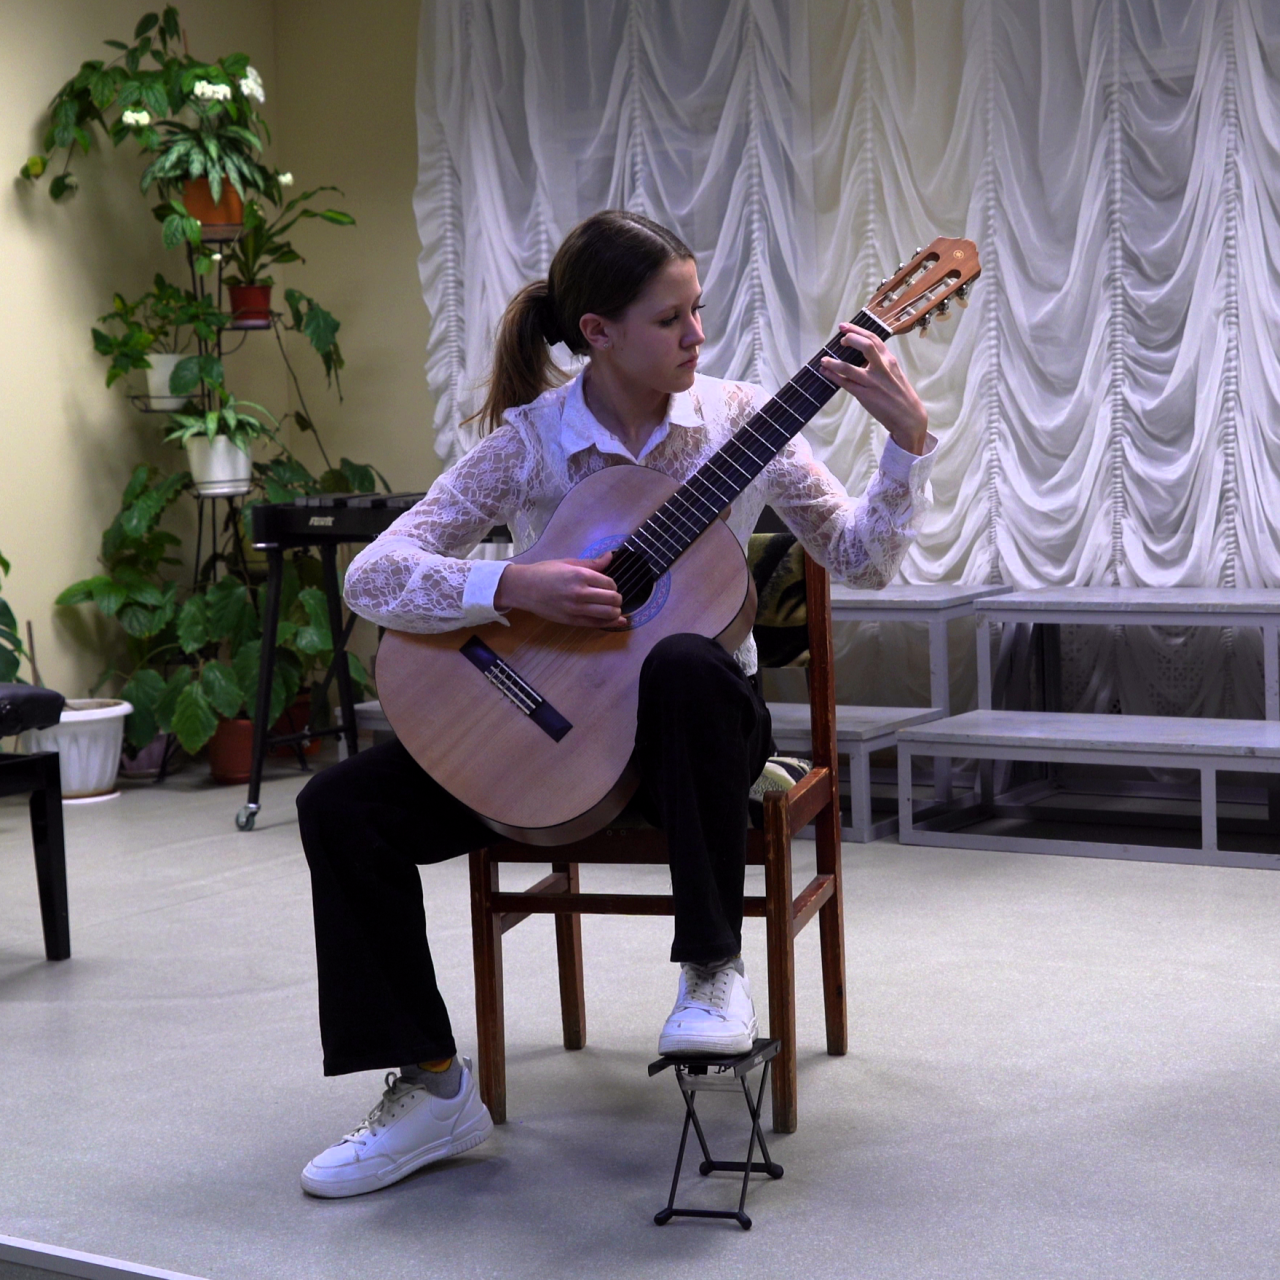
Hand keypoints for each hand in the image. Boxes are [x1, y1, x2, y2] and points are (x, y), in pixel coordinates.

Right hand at [494, 552, 625, 627]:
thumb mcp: (568, 563)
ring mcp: (576, 609)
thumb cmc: (545, 572)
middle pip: (613, 599)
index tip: (608, 586)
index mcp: (580, 575)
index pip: (609, 583)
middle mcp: (580, 593)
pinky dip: (610, 623)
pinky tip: (618, 621)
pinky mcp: (572, 621)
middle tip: (613, 598)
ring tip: (614, 609)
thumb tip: (610, 556)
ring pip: (608, 614)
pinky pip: (597, 624)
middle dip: (617, 599)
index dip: (613, 585)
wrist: (524, 588)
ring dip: (616, 612)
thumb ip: (592, 563)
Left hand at [820, 324, 928, 454]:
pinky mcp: (865, 395)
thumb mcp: (894, 373)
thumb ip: (879, 363)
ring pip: (848, 368)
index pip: (873, 339)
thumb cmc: (900, 394)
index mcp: (889, 360)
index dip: (857, 330)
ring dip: (833, 362)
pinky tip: (825, 373)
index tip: (845, 327)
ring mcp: (873, 382)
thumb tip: (861, 358)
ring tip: (824, 360)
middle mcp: (882, 368)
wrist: (909, 416)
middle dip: (850, 338)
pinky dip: (833, 377)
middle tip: (840, 340)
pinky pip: (846, 384)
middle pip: (865, 346)